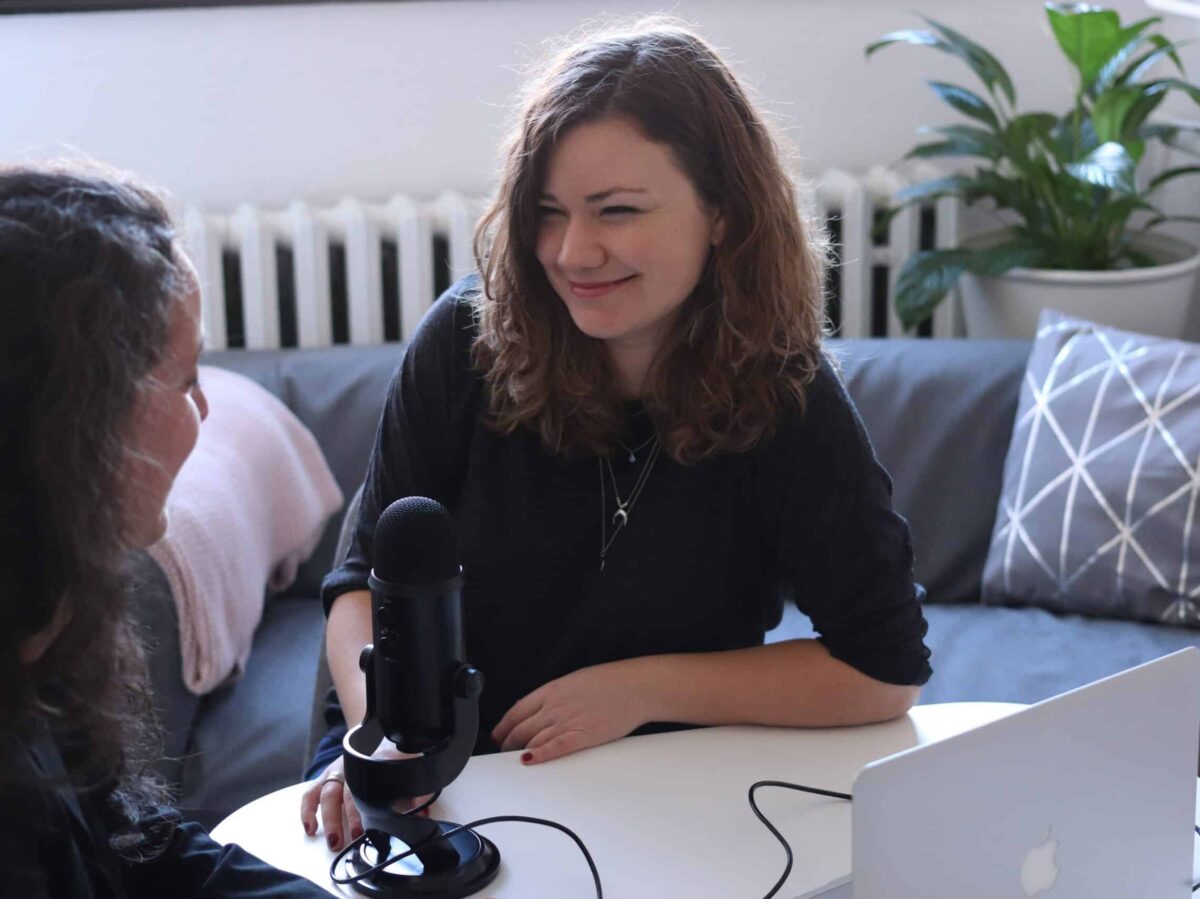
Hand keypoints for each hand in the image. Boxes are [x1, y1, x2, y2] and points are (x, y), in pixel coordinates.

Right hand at [299, 750, 433, 852]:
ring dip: (330, 818)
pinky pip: (311, 793)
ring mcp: (337, 770)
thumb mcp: (407, 764)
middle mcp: (352, 766)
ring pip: (328, 793)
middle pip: (349, 792)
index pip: (374, 785)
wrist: (374, 728)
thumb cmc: (390, 752)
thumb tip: (422, 814)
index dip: (374, 805)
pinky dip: (307, 810)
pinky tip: (310, 827)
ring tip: (334, 840)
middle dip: (351, 817)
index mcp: (374, 763)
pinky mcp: (325, 776)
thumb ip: (415, 790)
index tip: (378, 823)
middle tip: (356, 837)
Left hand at [491, 660, 649, 763]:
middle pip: (522, 728)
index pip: (517, 711)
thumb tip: (542, 706)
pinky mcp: (581, 736)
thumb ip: (555, 694)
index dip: (504, 725)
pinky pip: (554, 748)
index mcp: (551, 691)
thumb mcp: (574, 681)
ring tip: (516, 758)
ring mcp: (567, 722)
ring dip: (521, 751)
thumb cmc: (609, 682)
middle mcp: (554, 707)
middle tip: (504, 750)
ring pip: (533, 740)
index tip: (499, 733)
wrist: (634, 687)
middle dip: (509, 742)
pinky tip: (530, 760)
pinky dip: (539, 755)